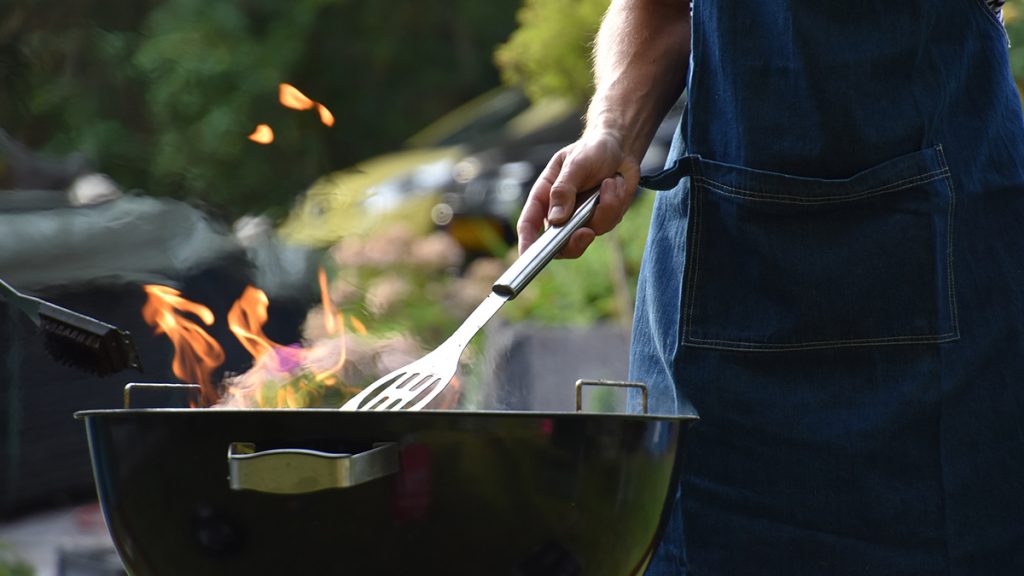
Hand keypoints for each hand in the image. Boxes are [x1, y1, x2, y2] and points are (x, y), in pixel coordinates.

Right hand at [516, 131, 640, 257]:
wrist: (620, 148)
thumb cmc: (591, 150)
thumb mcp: (575, 163)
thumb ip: (564, 190)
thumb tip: (556, 219)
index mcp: (544, 196)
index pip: (529, 224)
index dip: (526, 243)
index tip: (527, 257)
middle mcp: (560, 212)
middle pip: (559, 244)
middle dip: (574, 242)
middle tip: (586, 232)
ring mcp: (581, 218)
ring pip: (589, 233)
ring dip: (604, 208)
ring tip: (610, 182)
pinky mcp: (602, 219)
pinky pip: (609, 223)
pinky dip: (616, 203)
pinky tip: (616, 184)